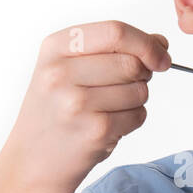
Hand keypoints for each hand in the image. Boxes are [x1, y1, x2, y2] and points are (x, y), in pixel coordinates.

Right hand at [8, 20, 170, 189]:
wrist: (32, 160)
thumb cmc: (54, 112)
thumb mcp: (66, 68)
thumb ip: (110, 49)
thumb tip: (159, 42)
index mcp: (55, 48)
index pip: (116, 32)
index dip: (146, 43)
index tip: (160, 55)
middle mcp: (61, 73)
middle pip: (131, 62)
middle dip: (143, 74)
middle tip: (126, 86)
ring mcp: (77, 103)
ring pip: (139, 90)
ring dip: (136, 100)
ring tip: (108, 109)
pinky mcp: (95, 131)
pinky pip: (138, 115)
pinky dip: (133, 120)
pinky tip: (108, 126)